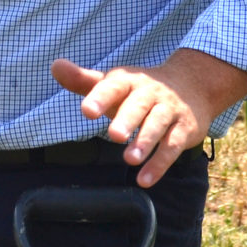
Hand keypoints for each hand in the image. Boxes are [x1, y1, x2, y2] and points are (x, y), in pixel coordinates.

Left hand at [51, 49, 246, 186]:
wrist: (191, 85)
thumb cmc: (139, 90)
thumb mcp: (113, 83)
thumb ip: (83, 80)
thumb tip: (55, 66)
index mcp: (128, 80)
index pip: (112, 86)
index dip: (99, 97)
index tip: (87, 111)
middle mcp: (150, 93)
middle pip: (138, 105)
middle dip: (127, 119)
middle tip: (114, 135)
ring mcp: (169, 110)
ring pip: (158, 124)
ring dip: (145, 142)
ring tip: (129, 159)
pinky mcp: (184, 129)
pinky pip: (172, 146)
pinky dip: (160, 164)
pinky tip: (144, 180)